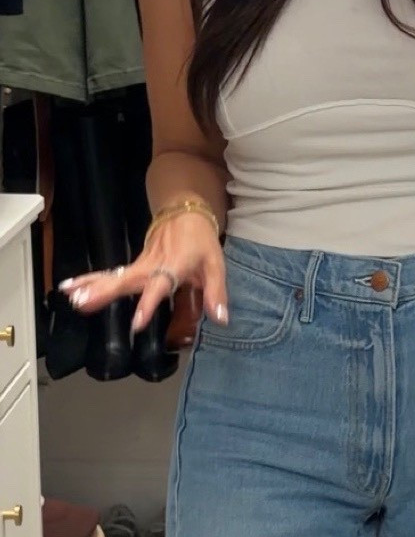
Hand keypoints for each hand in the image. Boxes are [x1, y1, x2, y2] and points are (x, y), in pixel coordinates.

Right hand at [58, 215, 227, 333]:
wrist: (185, 212)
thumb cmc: (202, 242)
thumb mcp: (216, 266)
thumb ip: (216, 293)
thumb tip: (221, 320)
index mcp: (173, 268)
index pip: (158, 288)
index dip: (148, 305)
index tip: (135, 324)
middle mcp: (152, 266)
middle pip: (126, 280)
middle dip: (104, 293)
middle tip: (82, 303)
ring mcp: (141, 263)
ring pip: (114, 276)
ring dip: (92, 285)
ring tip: (71, 297)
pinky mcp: (135, 264)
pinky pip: (112, 274)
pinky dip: (91, 279)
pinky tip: (72, 287)